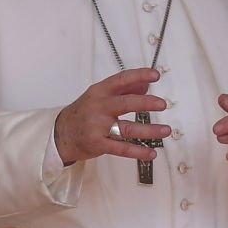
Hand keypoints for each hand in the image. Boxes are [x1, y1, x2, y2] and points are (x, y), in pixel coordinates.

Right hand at [54, 68, 170, 164]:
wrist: (61, 134)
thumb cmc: (83, 113)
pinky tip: (151, 152)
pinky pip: (122, 148)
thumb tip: (145, 85)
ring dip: (149, 130)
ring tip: (165, 130)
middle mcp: (99, 107)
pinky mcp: (98, 144)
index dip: (139, 75)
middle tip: (162, 104)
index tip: (155, 75)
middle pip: (125, 103)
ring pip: (127, 128)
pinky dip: (138, 151)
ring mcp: (98, 126)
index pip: (121, 79)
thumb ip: (123, 90)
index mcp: (100, 91)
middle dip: (146, 103)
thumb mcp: (99, 96)